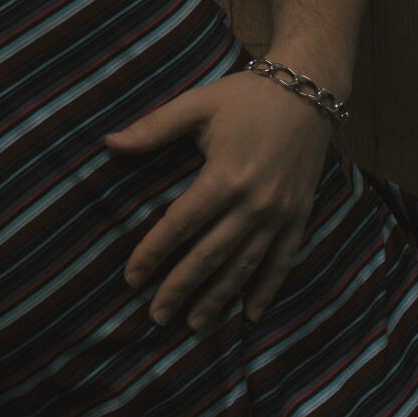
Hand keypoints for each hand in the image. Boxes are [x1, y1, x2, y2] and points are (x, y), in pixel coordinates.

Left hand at [102, 66, 334, 331]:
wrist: (309, 91)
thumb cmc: (245, 97)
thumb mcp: (196, 104)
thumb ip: (153, 127)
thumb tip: (109, 143)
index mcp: (224, 176)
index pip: (180, 225)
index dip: (153, 253)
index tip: (132, 278)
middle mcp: (254, 203)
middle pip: (210, 256)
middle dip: (181, 289)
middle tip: (156, 317)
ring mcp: (280, 214)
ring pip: (244, 267)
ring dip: (219, 299)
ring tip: (194, 325)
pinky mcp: (300, 217)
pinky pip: (282, 261)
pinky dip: (267, 289)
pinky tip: (250, 315)